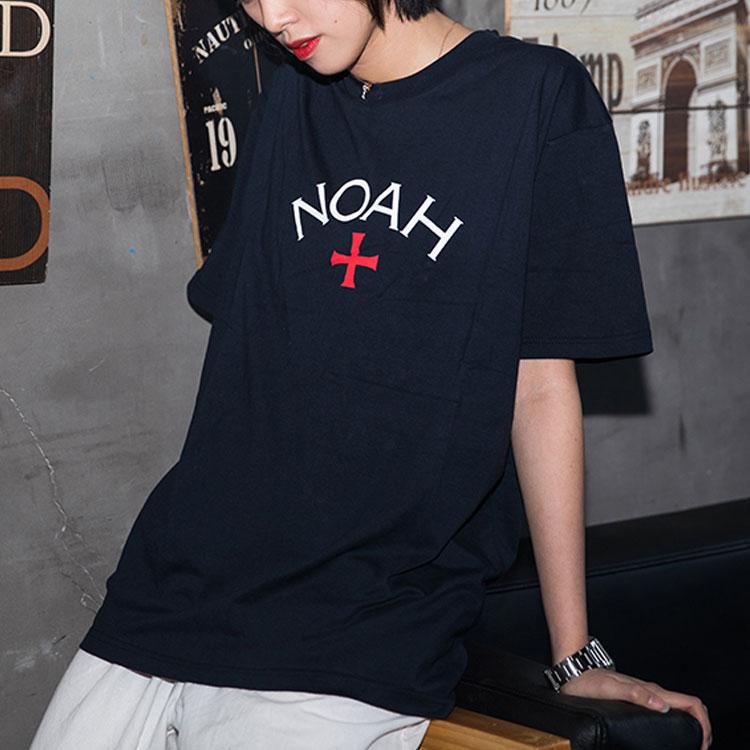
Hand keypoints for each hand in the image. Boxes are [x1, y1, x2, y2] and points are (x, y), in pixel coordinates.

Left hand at [558, 667, 711, 749]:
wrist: (576, 670)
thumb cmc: (590, 680)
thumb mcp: (611, 688)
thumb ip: (637, 694)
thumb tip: (663, 706)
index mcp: (651, 690)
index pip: (691, 703)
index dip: (704, 723)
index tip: (703, 743)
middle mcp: (652, 691)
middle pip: (690, 706)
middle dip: (703, 726)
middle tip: (700, 748)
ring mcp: (646, 694)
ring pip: (679, 708)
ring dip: (691, 725)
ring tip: (690, 744)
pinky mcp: (639, 696)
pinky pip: (666, 709)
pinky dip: (677, 722)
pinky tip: (670, 733)